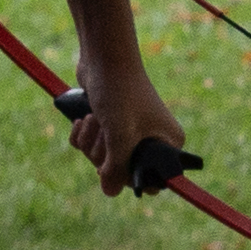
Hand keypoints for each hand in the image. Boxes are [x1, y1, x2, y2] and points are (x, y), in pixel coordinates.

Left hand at [69, 52, 187, 198]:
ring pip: (102, 160)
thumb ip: (116, 168)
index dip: (132, 177)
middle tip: (106, 133)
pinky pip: (90, 147)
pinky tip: (84, 118)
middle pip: (122, 172)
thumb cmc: (120, 93)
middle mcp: (151, 141)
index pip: (154, 180)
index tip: (118, 162)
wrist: (104, 57)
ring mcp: (127, 133)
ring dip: (91, 142)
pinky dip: (82, 135)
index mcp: (167, 144)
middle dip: (104, 155)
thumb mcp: (120, 135)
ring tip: (94, 119)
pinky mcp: (107, 125)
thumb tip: (110, 192)